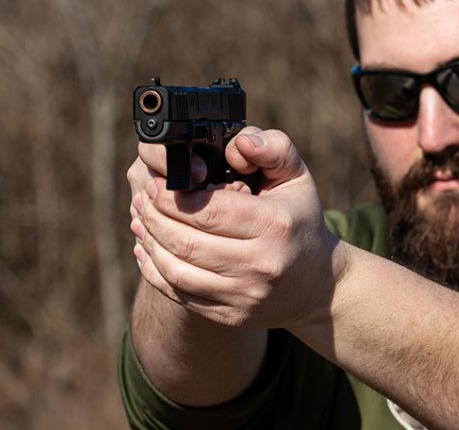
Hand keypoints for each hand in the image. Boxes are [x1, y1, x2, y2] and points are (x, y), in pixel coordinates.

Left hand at [130, 128, 344, 330]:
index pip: (208, 211)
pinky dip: (155, 271)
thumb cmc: (299, 220)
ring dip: (149, 243)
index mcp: (275, 225)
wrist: (316, 284)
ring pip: (176, 271)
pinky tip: (147, 249)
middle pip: (186, 242)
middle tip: (143, 199)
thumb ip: (272, 147)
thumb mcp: (296, 177)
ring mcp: (245, 295)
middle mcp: (261, 264)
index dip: (172, 197)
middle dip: (154, 217)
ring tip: (141, 221)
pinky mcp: (231, 316)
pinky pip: (180, 294)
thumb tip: (239, 142)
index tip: (157, 183)